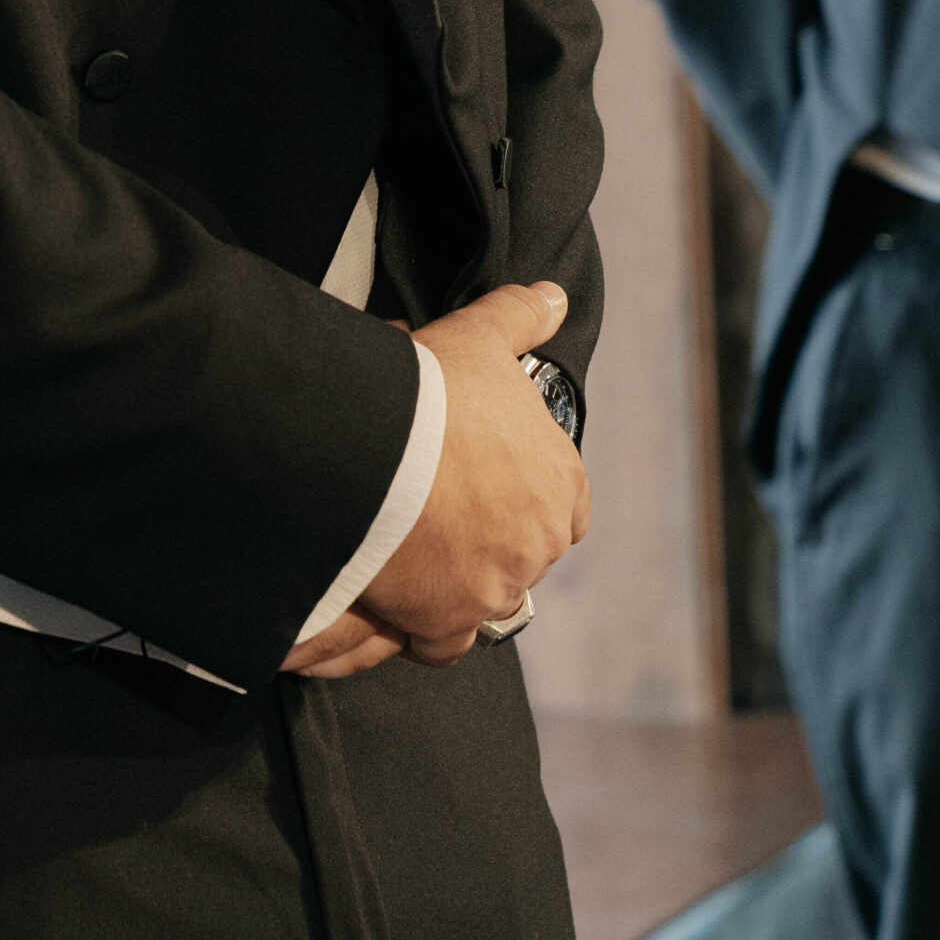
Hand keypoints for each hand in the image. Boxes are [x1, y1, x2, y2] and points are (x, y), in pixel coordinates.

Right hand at [284, 282, 588, 679]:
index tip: (490, 481)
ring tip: (411, 548)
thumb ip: (520, 317)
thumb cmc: (431, 392)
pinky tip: (398, 597)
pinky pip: (443, 642)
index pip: (566, 504)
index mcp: (559, 482)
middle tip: (436, 508)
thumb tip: (554, 297)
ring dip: (456, 581)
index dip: (528, 493)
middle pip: (521, 553)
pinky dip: (424, 626)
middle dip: (486, 537)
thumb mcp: (478, 337)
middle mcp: (538, 545)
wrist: (373, 449)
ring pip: (484, 596)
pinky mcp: (445, 623)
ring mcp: (494, 589)